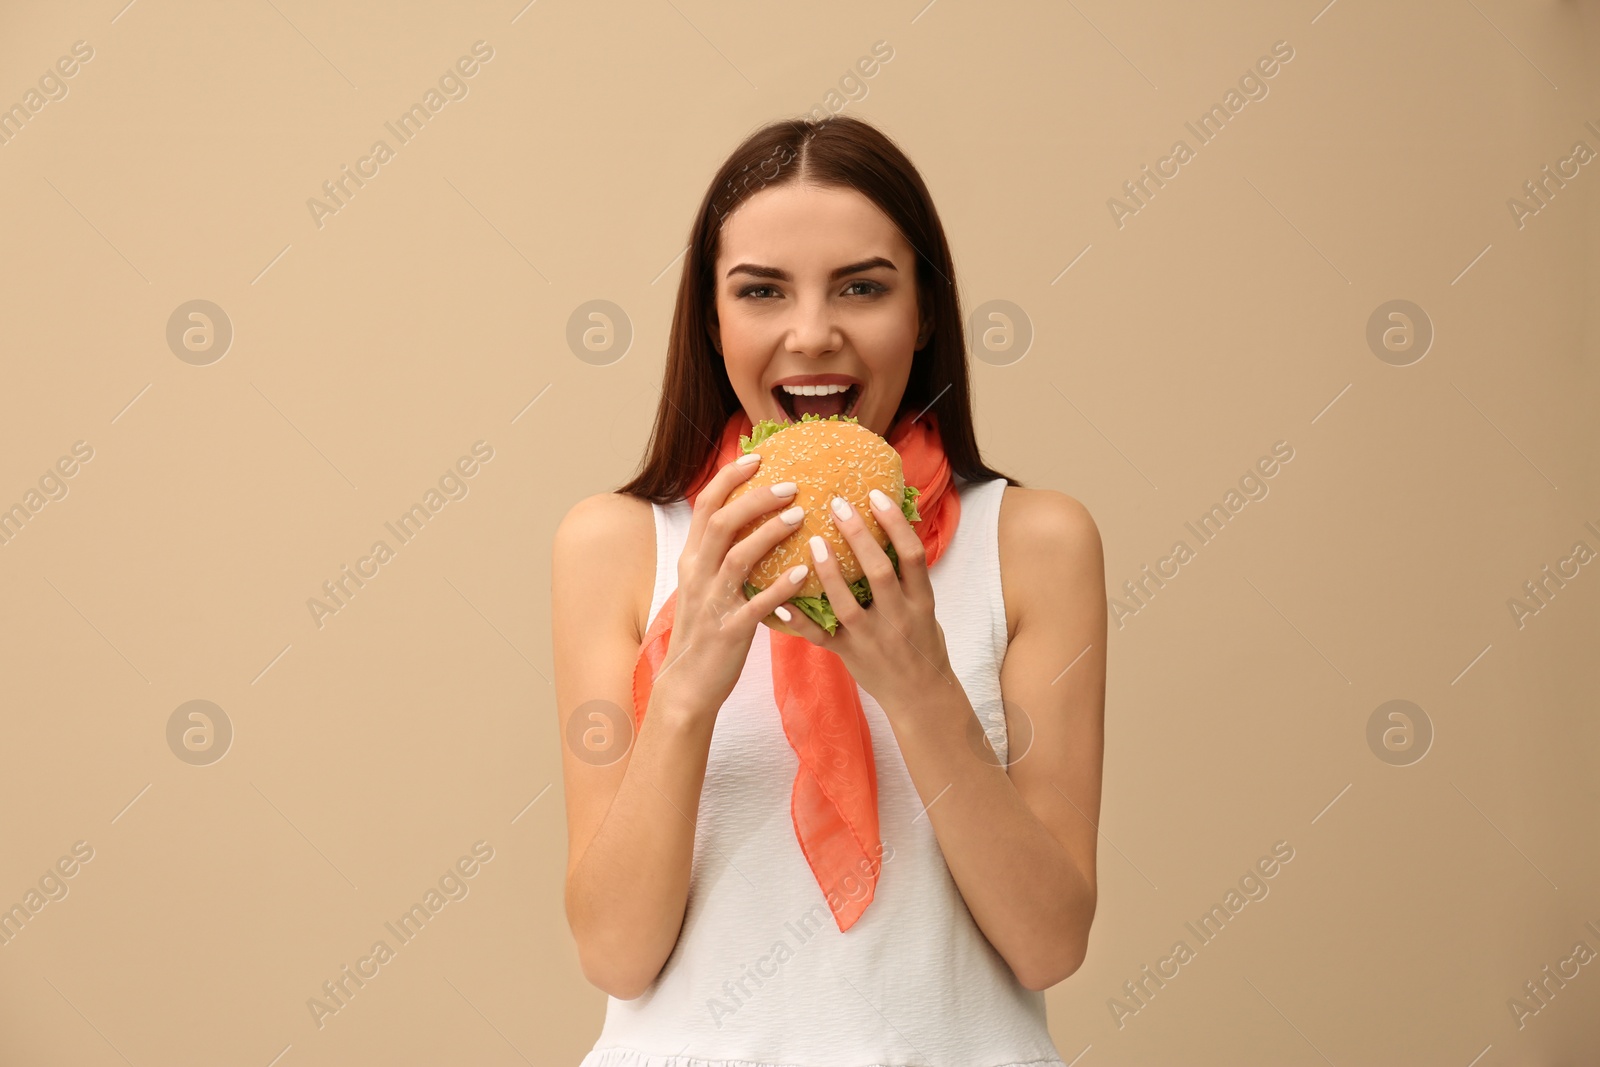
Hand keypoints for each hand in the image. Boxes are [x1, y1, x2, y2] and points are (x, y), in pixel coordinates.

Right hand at [652, 453, 812, 720]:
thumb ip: (721, 553)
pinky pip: (756, 605)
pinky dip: (780, 588)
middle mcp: (697, 575)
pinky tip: (804, 576)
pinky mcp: (729, 631)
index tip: (758, 457)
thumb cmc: (706, 631)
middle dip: (756, 499)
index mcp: (692, 559)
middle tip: (791, 485)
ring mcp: (712, 603)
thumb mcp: (704, 585)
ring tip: (801, 517)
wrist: (688, 685)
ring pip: (738, 558)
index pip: (706, 506)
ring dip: (769, 534)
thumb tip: (751, 520)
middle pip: (722, 523)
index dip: (730, 477)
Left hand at [761, 486, 956, 708]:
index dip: (895, 523)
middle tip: (837, 504)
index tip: (875, 495)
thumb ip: (906, 575)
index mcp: (921, 601)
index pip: (912, 555)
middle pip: (879, 571)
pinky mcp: (849, 655)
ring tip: (813, 541)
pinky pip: (820, 638)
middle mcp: (898, 618)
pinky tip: (779, 605)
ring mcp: (872, 638)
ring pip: (847, 604)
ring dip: (828, 572)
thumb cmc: (922, 642)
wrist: (921, 696)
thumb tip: (888, 524)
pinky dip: (798, 622)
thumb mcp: (924, 606)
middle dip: (858, 536)